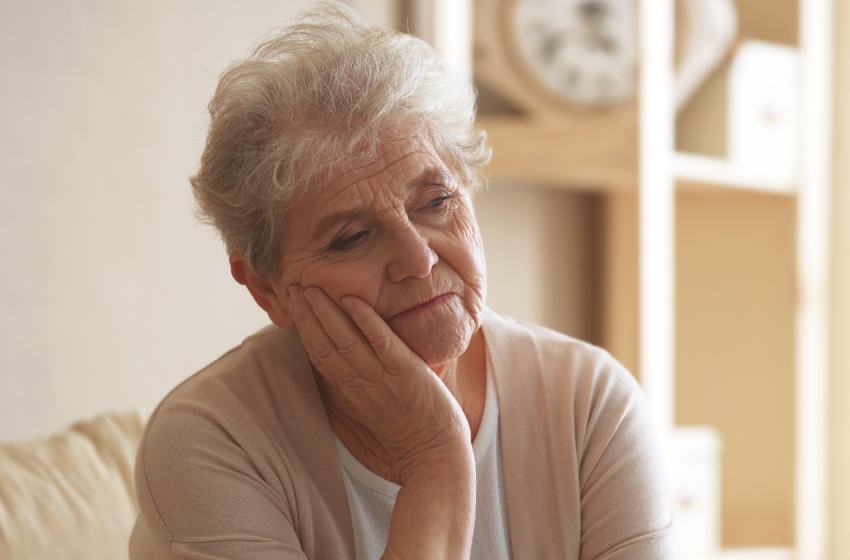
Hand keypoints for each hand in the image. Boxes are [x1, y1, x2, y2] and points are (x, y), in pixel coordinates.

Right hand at [287, 284, 471, 479]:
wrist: (434, 456)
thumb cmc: (411, 432)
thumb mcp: (376, 408)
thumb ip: (362, 385)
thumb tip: (353, 363)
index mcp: (351, 392)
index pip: (319, 356)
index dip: (304, 330)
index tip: (294, 306)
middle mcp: (360, 384)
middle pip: (324, 345)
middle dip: (307, 315)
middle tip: (292, 287)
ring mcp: (381, 377)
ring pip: (346, 340)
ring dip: (326, 313)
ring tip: (311, 288)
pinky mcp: (405, 371)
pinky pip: (381, 341)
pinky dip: (365, 320)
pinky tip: (352, 300)